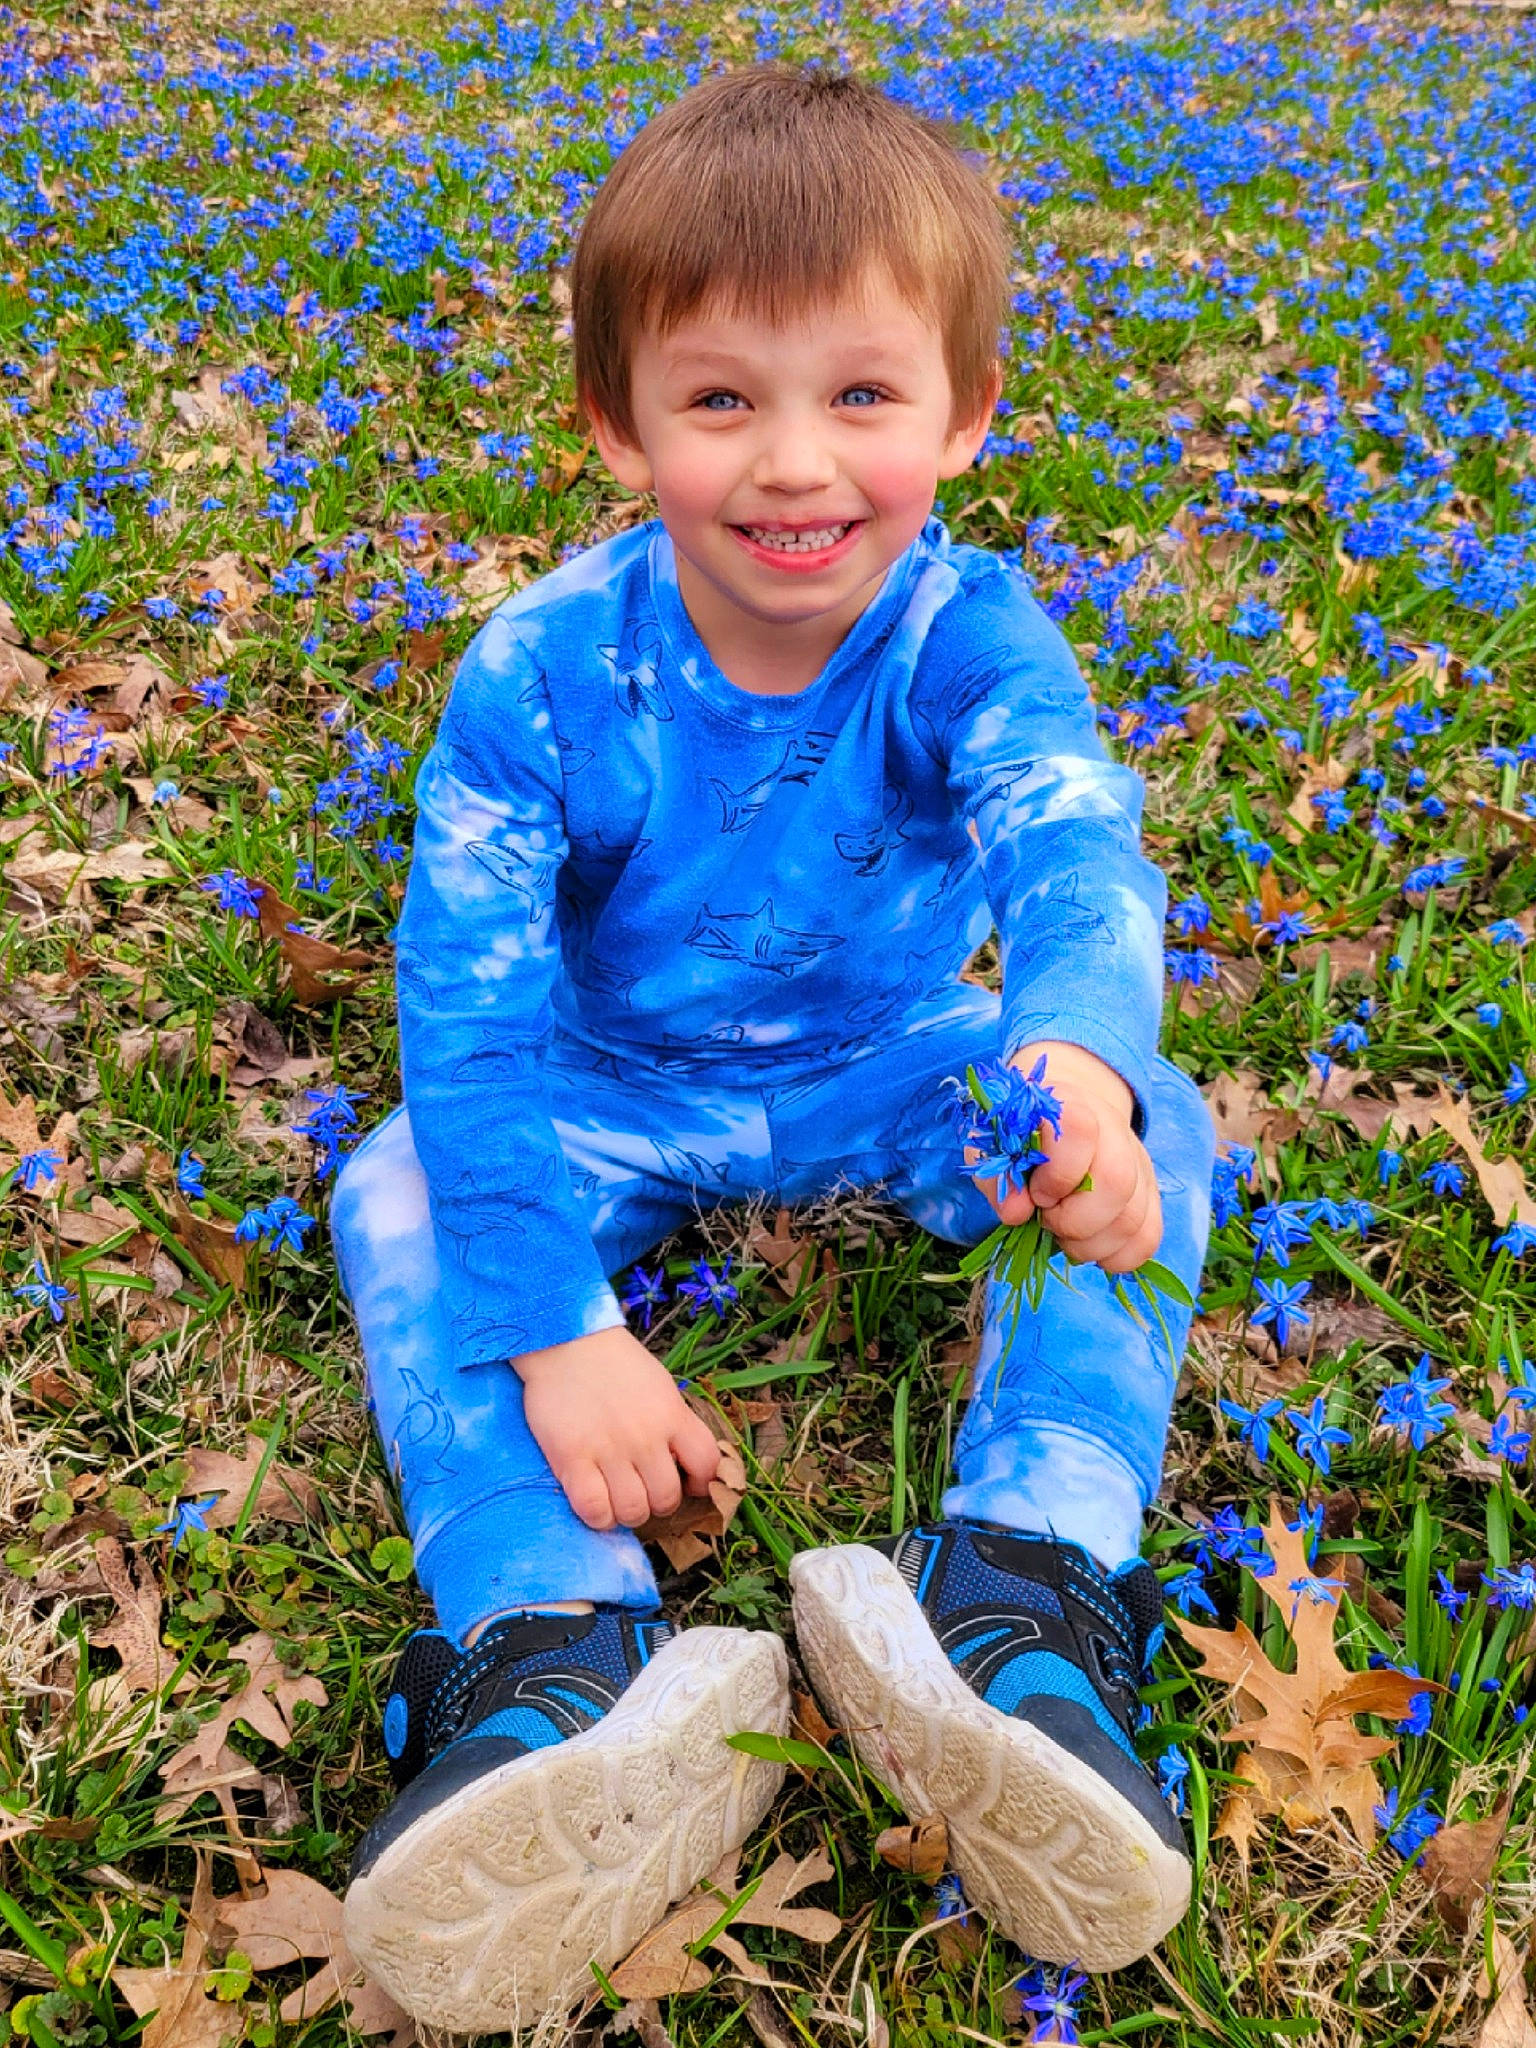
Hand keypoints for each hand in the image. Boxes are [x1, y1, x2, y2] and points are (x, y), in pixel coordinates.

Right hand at [511, 1324, 719, 1531]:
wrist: (565, 1342)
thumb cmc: (614, 1364)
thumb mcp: (660, 1385)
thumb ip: (674, 1422)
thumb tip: (685, 1463)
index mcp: (672, 1415)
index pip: (707, 1465)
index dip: (701, 1484)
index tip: (686, 1484)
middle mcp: (646, 1437)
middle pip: (667, 1498)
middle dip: (657, 1503)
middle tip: (642, 1491)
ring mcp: (609, 1450)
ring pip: (633, 1510)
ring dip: (627, 1513)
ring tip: (617, 1499)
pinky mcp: (572, 1459)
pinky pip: (594, 1510)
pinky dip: (598, 1516)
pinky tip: (595, 1503)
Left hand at [965, 1040, 1161, 1273]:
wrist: (1056, 1123)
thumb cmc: (1018, 1138)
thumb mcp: (993, 1149)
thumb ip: (998, 1178)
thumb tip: (1017, 1212)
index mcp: (1070, 1108)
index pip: (1081, 1131)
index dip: (1057, 1174)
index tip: (1036, 1193)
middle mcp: (1114, 1132)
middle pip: (1116, 1184)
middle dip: (1074, 1222)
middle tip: (1047, 1220)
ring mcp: (1138, 1164)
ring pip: (1134, 1220)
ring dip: (1090, 1245)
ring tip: (1062, 1234)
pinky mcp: (1148, 1195)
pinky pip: (1147, 1239)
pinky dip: (1116, 1257)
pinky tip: (1088, 1247)